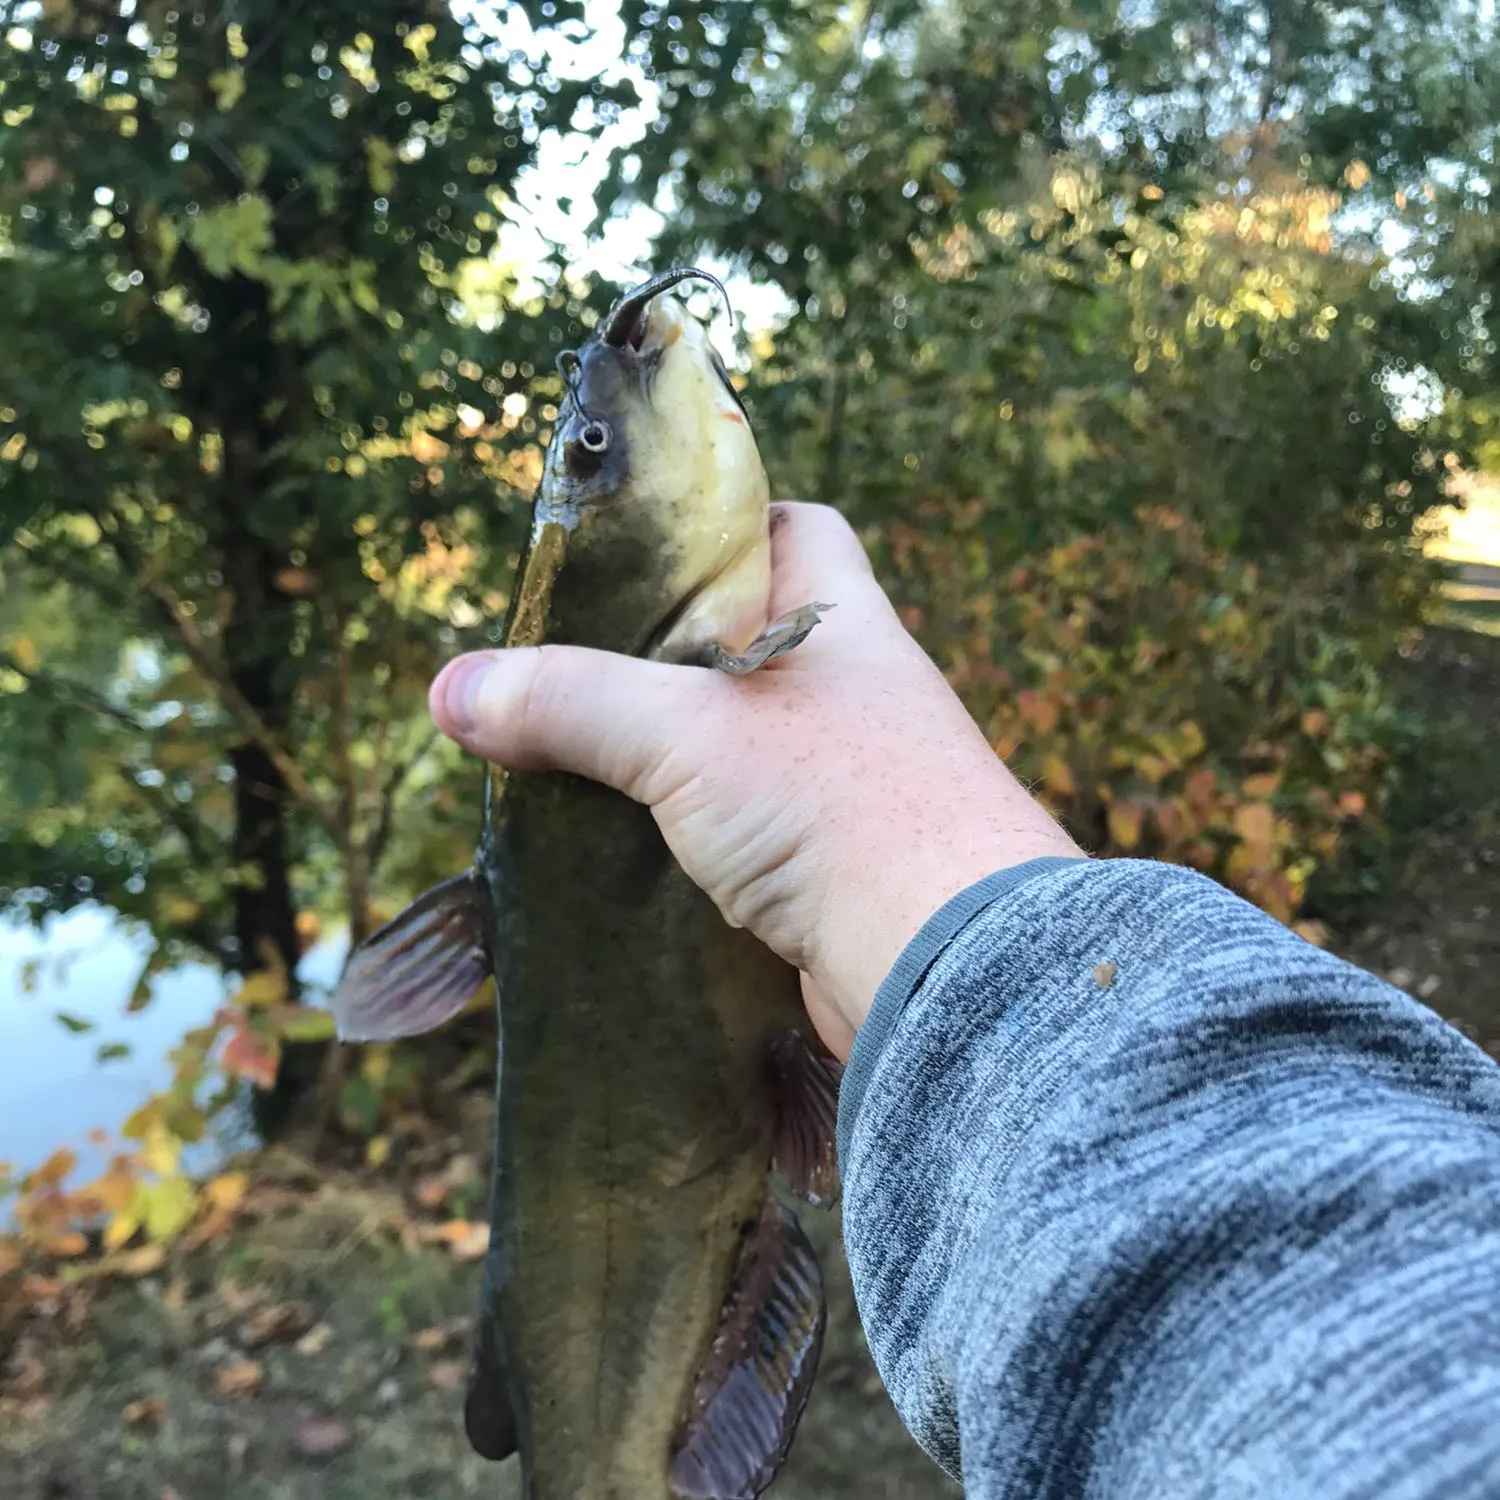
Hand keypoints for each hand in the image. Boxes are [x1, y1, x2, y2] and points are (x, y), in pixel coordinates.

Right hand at [428, 501, 1081, 1058]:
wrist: (943, 965)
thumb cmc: (835, 807)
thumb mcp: (685, 733)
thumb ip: (571, 702)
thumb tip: (451, 690)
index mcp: (843, 621)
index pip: (794, 530)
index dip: (721, 527)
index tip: (640, 557)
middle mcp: (854, 693)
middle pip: (749, 644)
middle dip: (663, 658)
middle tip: (573, 670)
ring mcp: (847, 782)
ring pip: (740, 744)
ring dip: (668, 756)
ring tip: (574, 758)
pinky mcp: (832, 865)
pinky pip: (745, 826)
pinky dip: (688, 830)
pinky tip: (625, 845)